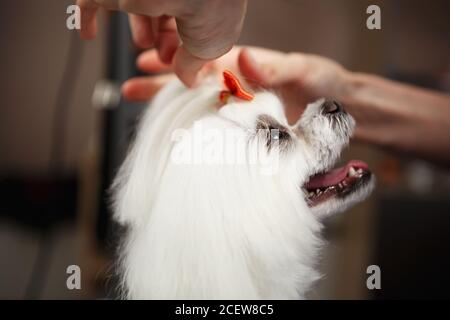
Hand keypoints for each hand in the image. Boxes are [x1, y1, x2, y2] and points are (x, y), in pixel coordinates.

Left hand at [76, 0, 247, 85]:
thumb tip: (187, 78)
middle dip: (162, 39)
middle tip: (166, 55)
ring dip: (138, 30)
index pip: (187, 20)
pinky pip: (92, 1)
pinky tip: (87, 33)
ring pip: (134, 6)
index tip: (179, 60)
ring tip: (142, 43)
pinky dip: (88, 18)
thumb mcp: (209, 49)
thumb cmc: (210, 11)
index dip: (182, 44)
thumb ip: (194, 64)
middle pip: (163, 13)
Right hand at [122, 46, 351, 123]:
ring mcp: (237, 105)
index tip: (146, 59)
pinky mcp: (243, 124)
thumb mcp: (303, 70)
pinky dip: (191, 126)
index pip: (200, 59)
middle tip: (129, 85)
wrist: (340, 109)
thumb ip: (275, 66)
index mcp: (244, 65)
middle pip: (189, 80)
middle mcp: (235, 84)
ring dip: (167, 104)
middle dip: (159, 82)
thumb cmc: (323, 82)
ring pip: (195, 103)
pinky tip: (173, 132)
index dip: (173, 59)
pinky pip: (212, 124)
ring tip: (137, 103)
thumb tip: (244, 57)